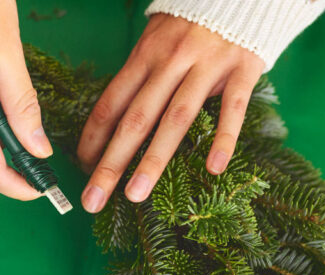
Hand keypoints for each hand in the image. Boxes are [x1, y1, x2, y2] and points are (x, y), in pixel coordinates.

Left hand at [77, 14, 265, 212]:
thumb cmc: (191, 23)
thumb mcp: (156, 41)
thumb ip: (140, 77)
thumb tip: (112, 121)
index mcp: (144, 57)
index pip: (110, 104)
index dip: (93, 139)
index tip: (82, 170)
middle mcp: (170, 62)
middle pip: (135, 119)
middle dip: (111, 163)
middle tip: (93, 200)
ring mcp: (206, 66)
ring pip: (175, 119)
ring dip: (154, 161)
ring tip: (136, 195)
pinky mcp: (242, 69)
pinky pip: (231, 108)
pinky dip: (223, 138)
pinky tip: (213, 168)